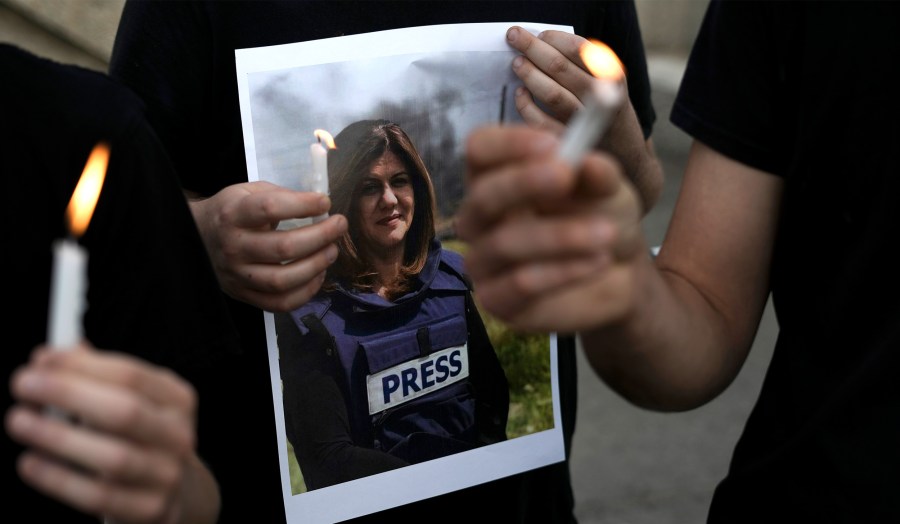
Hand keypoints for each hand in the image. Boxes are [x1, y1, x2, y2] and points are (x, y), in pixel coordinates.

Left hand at [5, 344, 217, 523]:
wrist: (176, 492)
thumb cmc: (139, 438)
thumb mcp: (131, 401)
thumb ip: (94, 377)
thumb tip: (47, 359)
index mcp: (177, 400)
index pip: (131, 375)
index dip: (82, 365)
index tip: (41, 360)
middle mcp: (178, 436)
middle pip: (125, 411)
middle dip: (69, 393)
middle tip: (23, 384)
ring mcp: (167, 475)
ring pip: (112, 457)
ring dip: (58, 437)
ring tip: (19, 421)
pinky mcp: (149, 510)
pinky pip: (98, 496)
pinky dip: (58, 479)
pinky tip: (30, 462)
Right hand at [189, 181, 347, 311]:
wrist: (197, 237)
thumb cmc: (232, 211)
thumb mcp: (248, 192)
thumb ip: (279, 195)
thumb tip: (318, 205)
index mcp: (234, 214)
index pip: (270, 209)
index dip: (303, 205)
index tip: (325, 202)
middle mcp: (234, 247)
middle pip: (283, 248)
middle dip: (321, 236)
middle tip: (339, 226)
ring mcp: (238, 275)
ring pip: (283, 280)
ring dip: (317, 265)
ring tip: (332, 250)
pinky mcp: (244, 295)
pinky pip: (280, 303)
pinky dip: (306, 292)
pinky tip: (318, 274)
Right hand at [456, 125, 646, 332]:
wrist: (620, 273)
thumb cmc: (600, 216)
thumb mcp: (610, 189)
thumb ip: (598, 173)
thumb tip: (585, 162)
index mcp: (498, 174)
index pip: (480, 149)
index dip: (508, 144)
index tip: (553, 145)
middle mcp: (480, 216)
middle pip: (481, 195)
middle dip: (523, 183)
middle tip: (566, 176)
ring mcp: (483, 260)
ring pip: (504, 243)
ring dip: (560, 236)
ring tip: (608, 234)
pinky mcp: (497, 300)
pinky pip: (520, 283)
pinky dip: (564, 271)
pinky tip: (599, 261)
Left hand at [507, 26, 662, 212]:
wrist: (628, 160)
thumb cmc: (610, 117)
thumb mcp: (608, 87)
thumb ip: (583, 68)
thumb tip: (542, 45)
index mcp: (612, 77)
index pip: (579, 49)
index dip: (554, 38)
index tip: (538, 34)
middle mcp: (603, 98)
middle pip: (561, 67)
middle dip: (534, 48)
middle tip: (514, 37)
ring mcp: (588, 123)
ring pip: (553, 94)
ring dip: (530, 76)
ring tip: (517, 64)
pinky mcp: (573, 143)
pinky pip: (543, 124)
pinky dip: (527, 107)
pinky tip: (520, 96)